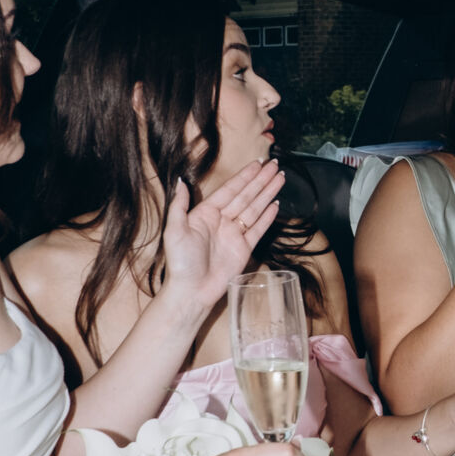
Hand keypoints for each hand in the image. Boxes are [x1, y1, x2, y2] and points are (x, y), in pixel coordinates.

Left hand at [160, 164, 283, 319]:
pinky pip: (258, 229)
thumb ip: (179, 205)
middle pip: (246, 196)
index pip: (230, 190)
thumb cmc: (180, 263)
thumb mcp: (174, 231)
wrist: (192, 292)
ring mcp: (234, 235)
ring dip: (267, 193)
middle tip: (275, 165)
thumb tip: (181, 180)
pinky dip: (267, 217)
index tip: (258, 164)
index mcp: (206, 214)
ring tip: (280, 178)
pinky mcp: (243, 249)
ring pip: (254, 209)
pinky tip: (276, 204)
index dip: (245, 176)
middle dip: (261, 180)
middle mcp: (221, 221)